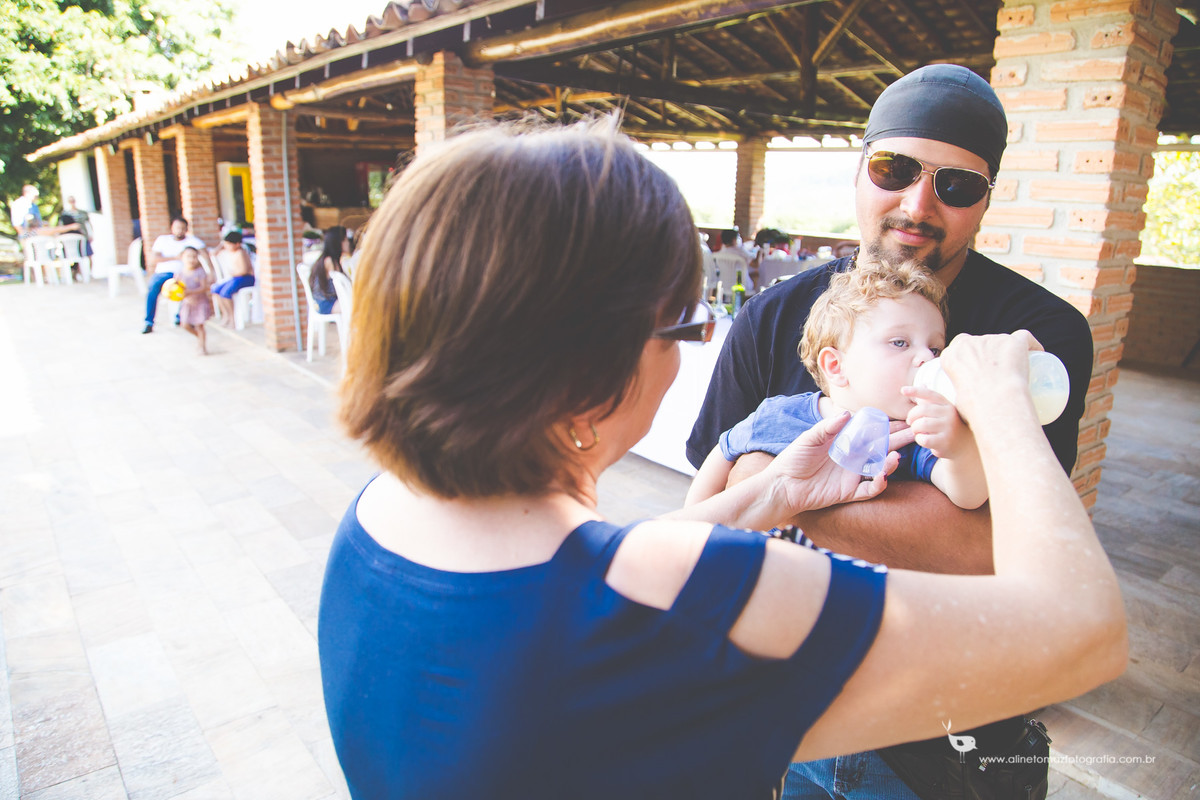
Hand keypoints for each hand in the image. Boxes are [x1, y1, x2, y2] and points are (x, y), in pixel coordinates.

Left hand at [766, 412, 901, 514]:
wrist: (782, 485)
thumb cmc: (794, 459)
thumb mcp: (809, 439)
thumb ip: (827, 427)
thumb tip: (847, 414)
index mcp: (845, 442)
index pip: (872, 432)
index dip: (888, 426)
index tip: (906, 418)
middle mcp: (853, 458)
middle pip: (882, 448)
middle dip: (899, 440)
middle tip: (917, 433)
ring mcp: (852, 475)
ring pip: (879, 469)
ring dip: (890, 463)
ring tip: (896, 456)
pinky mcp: (848, 492)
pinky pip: (869, 490)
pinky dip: (878, 483)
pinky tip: (882, 476)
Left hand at [902, 386, 970, 458]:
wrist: (963, 445)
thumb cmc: (946, 426)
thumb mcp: (941, 411)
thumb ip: (930, 400)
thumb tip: (922, 384)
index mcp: (947, 404)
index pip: (930, 394)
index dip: (915, 391)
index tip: (902, 390)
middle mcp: (949, 414)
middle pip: (921, 410)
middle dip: (911, 416)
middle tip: (910, 422)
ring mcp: (948, 428)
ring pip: (921, 424)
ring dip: (914, 428)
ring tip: (917, 431)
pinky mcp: (945, 442)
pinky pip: (923, 439)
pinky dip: (919, 439)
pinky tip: (923, 439)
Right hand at [938, 332, 1040, 425]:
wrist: (996, 403)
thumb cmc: (975, 409)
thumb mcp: (957, 404)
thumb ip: (960, 398)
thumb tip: (969, 409)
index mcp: (951, 355)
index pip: (958, 346)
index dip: (968, 354)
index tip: (975, 366)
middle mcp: (970, 343)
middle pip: (981, 342)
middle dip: (988, 353)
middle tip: (997, 372)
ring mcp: (993, 340)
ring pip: (1002, 341)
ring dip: (1006, 351)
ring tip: (1016, 368)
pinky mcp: (1014, 342)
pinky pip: (1025, 337)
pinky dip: (1031, 344)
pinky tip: (1036, 352)